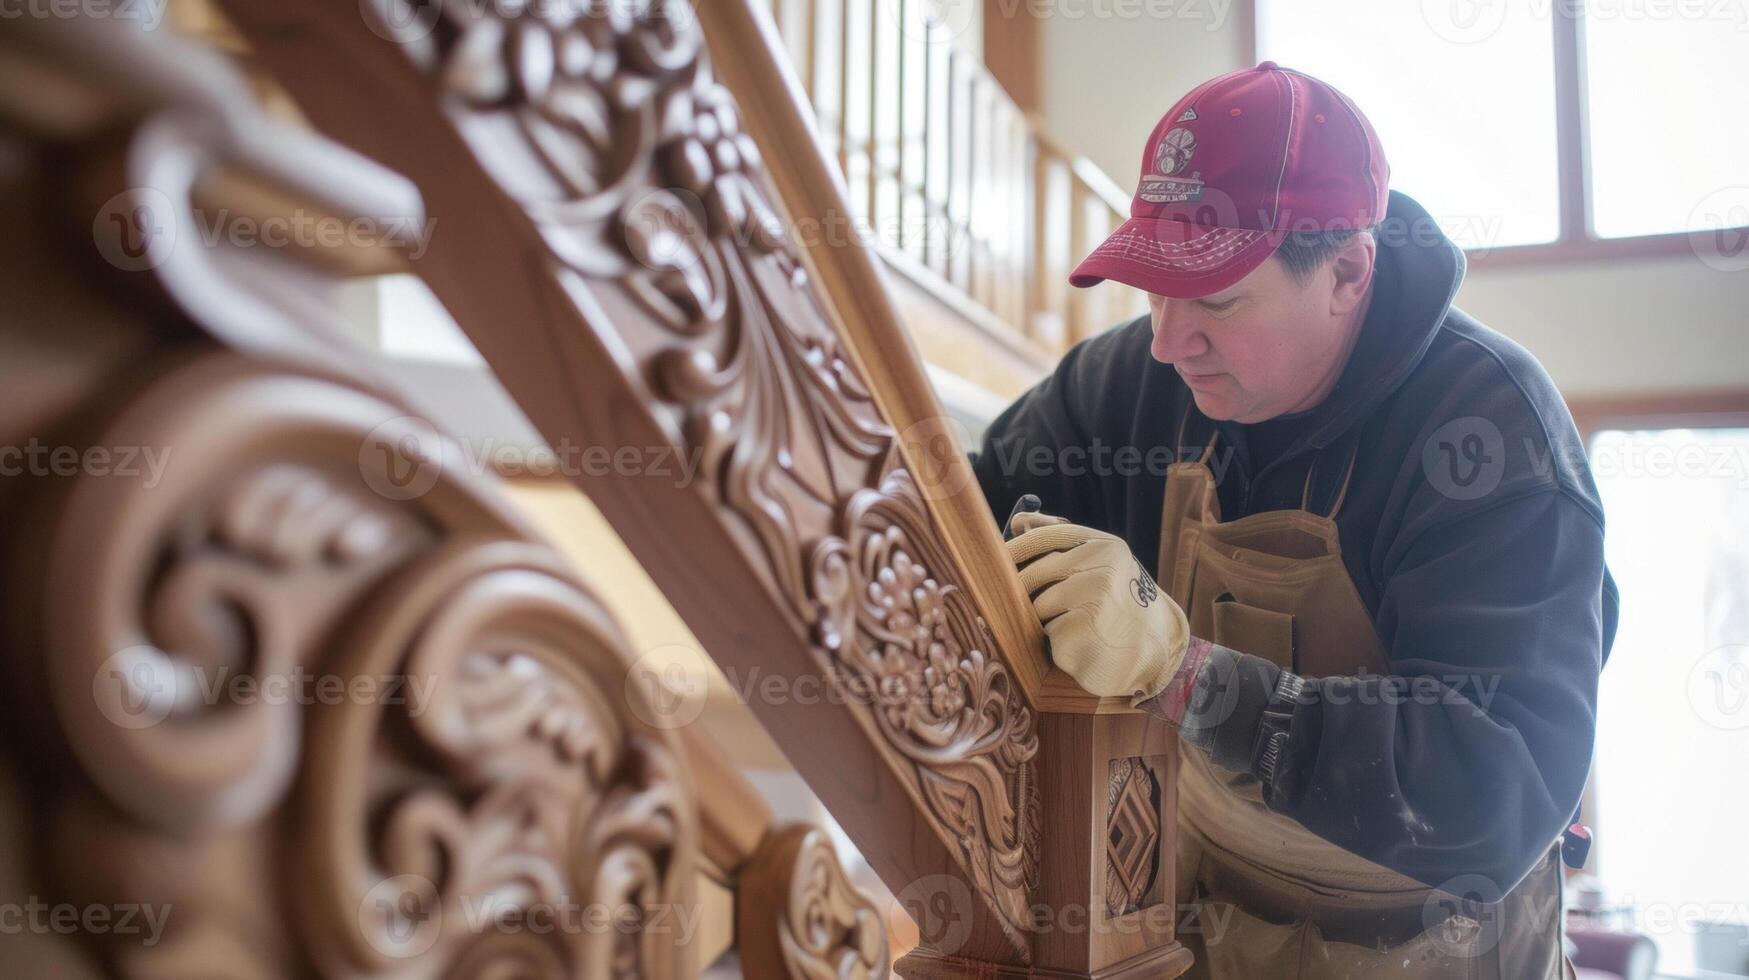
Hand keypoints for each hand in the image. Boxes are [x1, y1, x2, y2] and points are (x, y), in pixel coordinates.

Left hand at [1004, 511, 1190, 703]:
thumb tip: (1017, 521)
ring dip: (1044, 622)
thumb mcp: (1103, 565)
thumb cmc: (1122, 605)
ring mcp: (1093, 602)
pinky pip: (1047, 635)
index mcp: (1105, 547)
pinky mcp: (1080, 635)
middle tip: (1035, 608)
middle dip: (1023, 594)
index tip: (996, 561)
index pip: (1045, 537)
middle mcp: (1102, 569)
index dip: (1015, 549)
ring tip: (1073, 629)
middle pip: (1031, 575)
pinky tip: (1081, 646)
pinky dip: (1056, 644)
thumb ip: (1062, 542)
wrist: (1156, 651)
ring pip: (1036, 607)